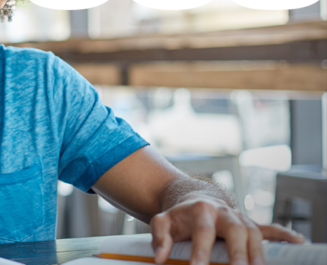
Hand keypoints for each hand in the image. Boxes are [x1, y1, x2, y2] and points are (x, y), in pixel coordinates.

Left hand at [150, 193, 304, 264]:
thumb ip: (159, 236)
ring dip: (258, 252)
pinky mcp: (250, 224)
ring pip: (254, 232)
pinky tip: (297, 242)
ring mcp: (239, 217)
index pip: (202, 232)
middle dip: (239, 252)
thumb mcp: (162, 221)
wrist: (195, 200)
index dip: (201, 252)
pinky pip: (269, 228)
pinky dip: (283, 235)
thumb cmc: (179, 216)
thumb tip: (161, 257)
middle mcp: (224, 212)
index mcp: (201, 210)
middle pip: (235, 230)